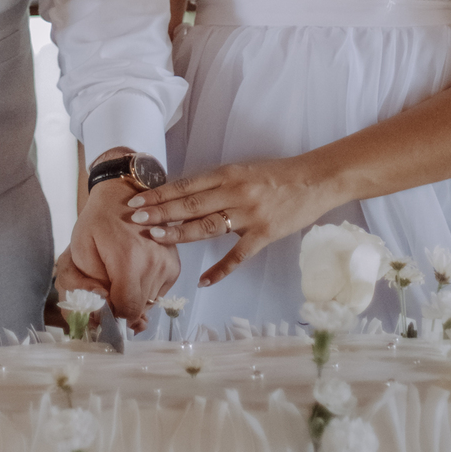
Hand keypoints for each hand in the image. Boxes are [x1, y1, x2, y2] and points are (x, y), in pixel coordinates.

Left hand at [64, 177, 180, 330]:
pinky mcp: (175, 266)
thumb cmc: (98, 220)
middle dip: (120, 304)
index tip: (102, 300)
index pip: (127, 310)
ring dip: (132, 296)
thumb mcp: (79, 251)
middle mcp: (155, 264)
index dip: (112, 312)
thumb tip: (103, 312)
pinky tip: (133, 270)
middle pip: (138, 308)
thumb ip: (88, 286)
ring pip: (148, 302)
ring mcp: (169, 265)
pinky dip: (144, 288)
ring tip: (120, 272)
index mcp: (130, 260)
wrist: (124, 194)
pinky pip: (158, 292)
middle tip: (107, 285)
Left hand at [126, 158, 332, 287]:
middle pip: (191, 204)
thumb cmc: (276, 175)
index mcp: (228, 174)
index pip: (186, 185)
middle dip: (161, 212)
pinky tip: (203, 281)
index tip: (137, 200)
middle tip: (135, 218)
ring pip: (208, 226)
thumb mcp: (243, 171)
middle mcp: (235, 192)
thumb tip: (184, 198)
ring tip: (156, 238)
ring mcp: (250, 215)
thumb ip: (217, 184)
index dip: (160, 194)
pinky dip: (220, 270)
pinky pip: (239, 255)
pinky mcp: (265, 234)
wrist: (314, 180)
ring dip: (180, 233)